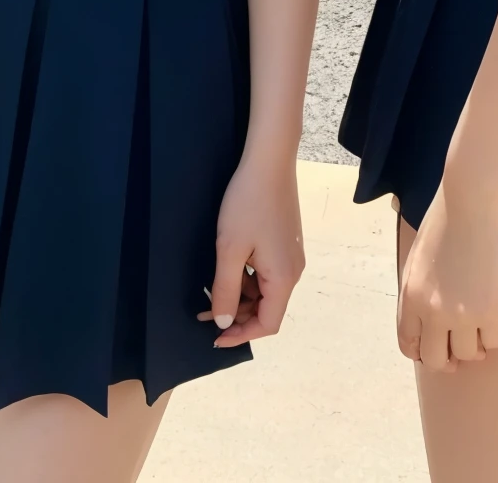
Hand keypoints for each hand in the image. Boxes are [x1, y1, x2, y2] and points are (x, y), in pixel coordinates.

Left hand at [199, 150, 305, 347]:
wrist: (269, 161)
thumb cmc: (248, 204)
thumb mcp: (230, 249)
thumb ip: (226, 290)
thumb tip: (224, 323)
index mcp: (284, 278)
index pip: (267, 324)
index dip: (241, 335)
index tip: (213, 337)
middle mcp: (293, 271)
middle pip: (267, 308)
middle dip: (235, 315)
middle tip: (204, 312)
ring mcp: (291, 255)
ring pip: (265, 290)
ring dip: (239, 295)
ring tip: (211, 290)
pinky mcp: (285, 242)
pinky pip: (267, 272)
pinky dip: (247, 278)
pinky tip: (228, 267)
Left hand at [397, 182, 497, 372]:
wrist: (473, 199)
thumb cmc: (447, 216)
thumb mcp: (419, 255)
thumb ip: (421, 286)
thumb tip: (429, 308)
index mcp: (410, 295)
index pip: (408, 343)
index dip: (423, 353)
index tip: (438, 349)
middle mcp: (432, 311)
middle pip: (436, 359)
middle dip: (450, 360)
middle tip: (466, 350)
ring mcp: (461, 315)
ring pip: (469, 355)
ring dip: (480, 348)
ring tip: (489, 333)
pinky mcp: (491, 311)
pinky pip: (497, 343)